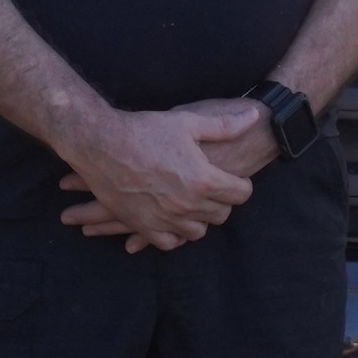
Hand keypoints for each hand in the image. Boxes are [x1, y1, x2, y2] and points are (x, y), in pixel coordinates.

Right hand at [56, 106, 254, 252]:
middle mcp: (188, 204)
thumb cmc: (145, 130)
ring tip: (192, 203)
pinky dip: (174, 235)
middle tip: (212, 188)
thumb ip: (224, 126)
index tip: (233, 178)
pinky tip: (173, 220)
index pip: (241, 194)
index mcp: (204, 179)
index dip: (240, 184)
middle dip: (221, 201)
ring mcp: (166, 219)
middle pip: (221, 214)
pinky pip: (169, 243)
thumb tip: (255, 115)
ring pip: (197, 232)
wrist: (102, 144)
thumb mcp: (188, 122)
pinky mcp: (144, 226)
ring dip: (199, 219)